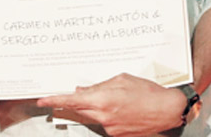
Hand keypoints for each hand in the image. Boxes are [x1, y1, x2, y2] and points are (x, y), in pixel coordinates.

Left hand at [36, 73, 185, 136]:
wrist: (168, 110)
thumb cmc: (148, 92)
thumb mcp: (122, 80)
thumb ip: (99, 86)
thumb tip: (82, 91)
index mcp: (104, 100)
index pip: (72, 101)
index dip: (55, 100)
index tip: (42, 100)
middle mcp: (104, 116)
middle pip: (81, 110)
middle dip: (75, 102)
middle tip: (73, 94)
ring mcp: (111, 128)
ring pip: (93, 116)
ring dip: (96, 107)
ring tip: (114, 98)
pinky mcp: (118, 135)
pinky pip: (105, 123)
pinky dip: (108, 114)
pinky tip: (121, 108)